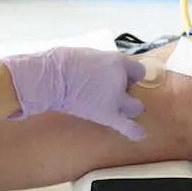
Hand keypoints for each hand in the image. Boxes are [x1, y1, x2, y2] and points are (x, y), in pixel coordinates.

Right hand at [0, 48, 146, 139]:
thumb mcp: (89, 55)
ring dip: (128, 108)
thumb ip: (103, 65)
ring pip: (135, 107)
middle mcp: (121, 79)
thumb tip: (104, 73)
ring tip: (117, 108)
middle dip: (128, 90)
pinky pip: (126, 125)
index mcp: (117, 61)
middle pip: (136, 87)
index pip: (137, 69)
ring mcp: (116, 98)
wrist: (51, 78)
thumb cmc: (62, 63)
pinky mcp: (106, 114)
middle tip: (114, 91)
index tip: (121, 76)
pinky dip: (134, 131)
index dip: (129, 74)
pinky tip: (140, 136)